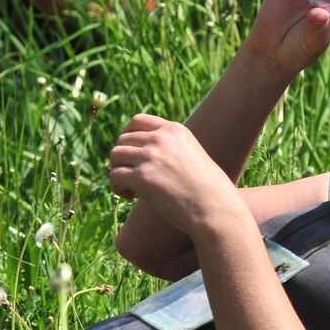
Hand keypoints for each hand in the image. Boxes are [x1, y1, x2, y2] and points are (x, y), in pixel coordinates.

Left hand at [109, 114, 242, 233]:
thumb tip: (140, 157)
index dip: (127, 136)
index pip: (137, 121)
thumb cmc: (208, 190)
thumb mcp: (192, 156)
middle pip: (123, 139)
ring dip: (118, 171)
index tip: (129, 153)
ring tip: (131, 188)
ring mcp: (150, 156)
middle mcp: (161, 139)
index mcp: (174, 130)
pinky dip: (117, 187)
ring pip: (115, 155)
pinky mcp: (142, 177)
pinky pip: (115, 176)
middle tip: (132, 177)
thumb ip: (169, 149)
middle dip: (123, 158)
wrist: (214, 208)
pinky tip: (130, 197)